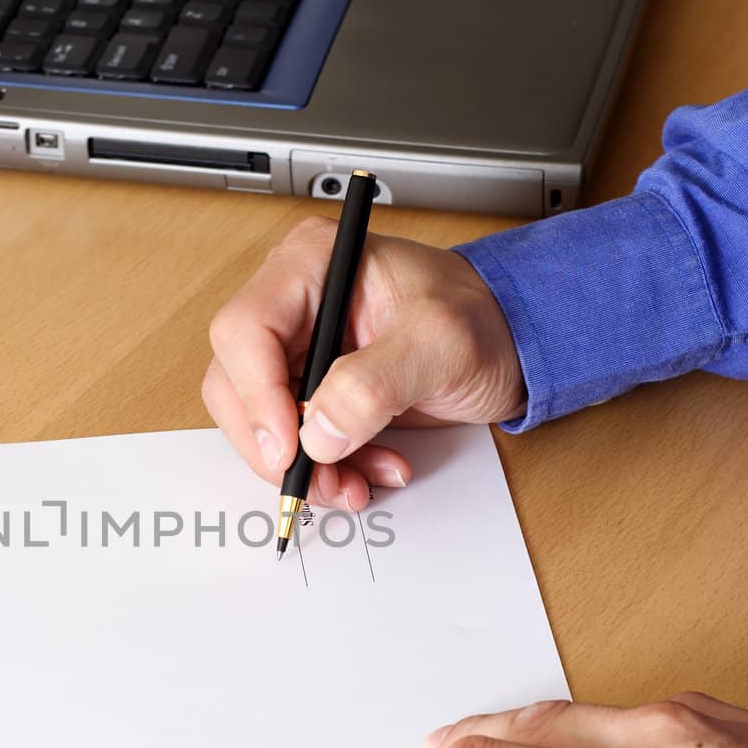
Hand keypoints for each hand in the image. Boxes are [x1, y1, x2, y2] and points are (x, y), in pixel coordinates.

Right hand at [201, 218, 524, 508]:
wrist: (511, 344)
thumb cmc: (483, 319)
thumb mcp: (441, 343)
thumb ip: (375, 383)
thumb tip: (318, 432)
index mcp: (311, 265)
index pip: (244, 331)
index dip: (257, 395)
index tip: (291, 446)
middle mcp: (290, 303)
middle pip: (235, 382)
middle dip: (275, 443)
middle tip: (320, 479)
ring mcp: (296, 349)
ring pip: (255, 421)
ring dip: (301, 466)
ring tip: (354, 482)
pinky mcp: (308, 389)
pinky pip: (288, 440)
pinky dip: (320, 469)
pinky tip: (364, 470)